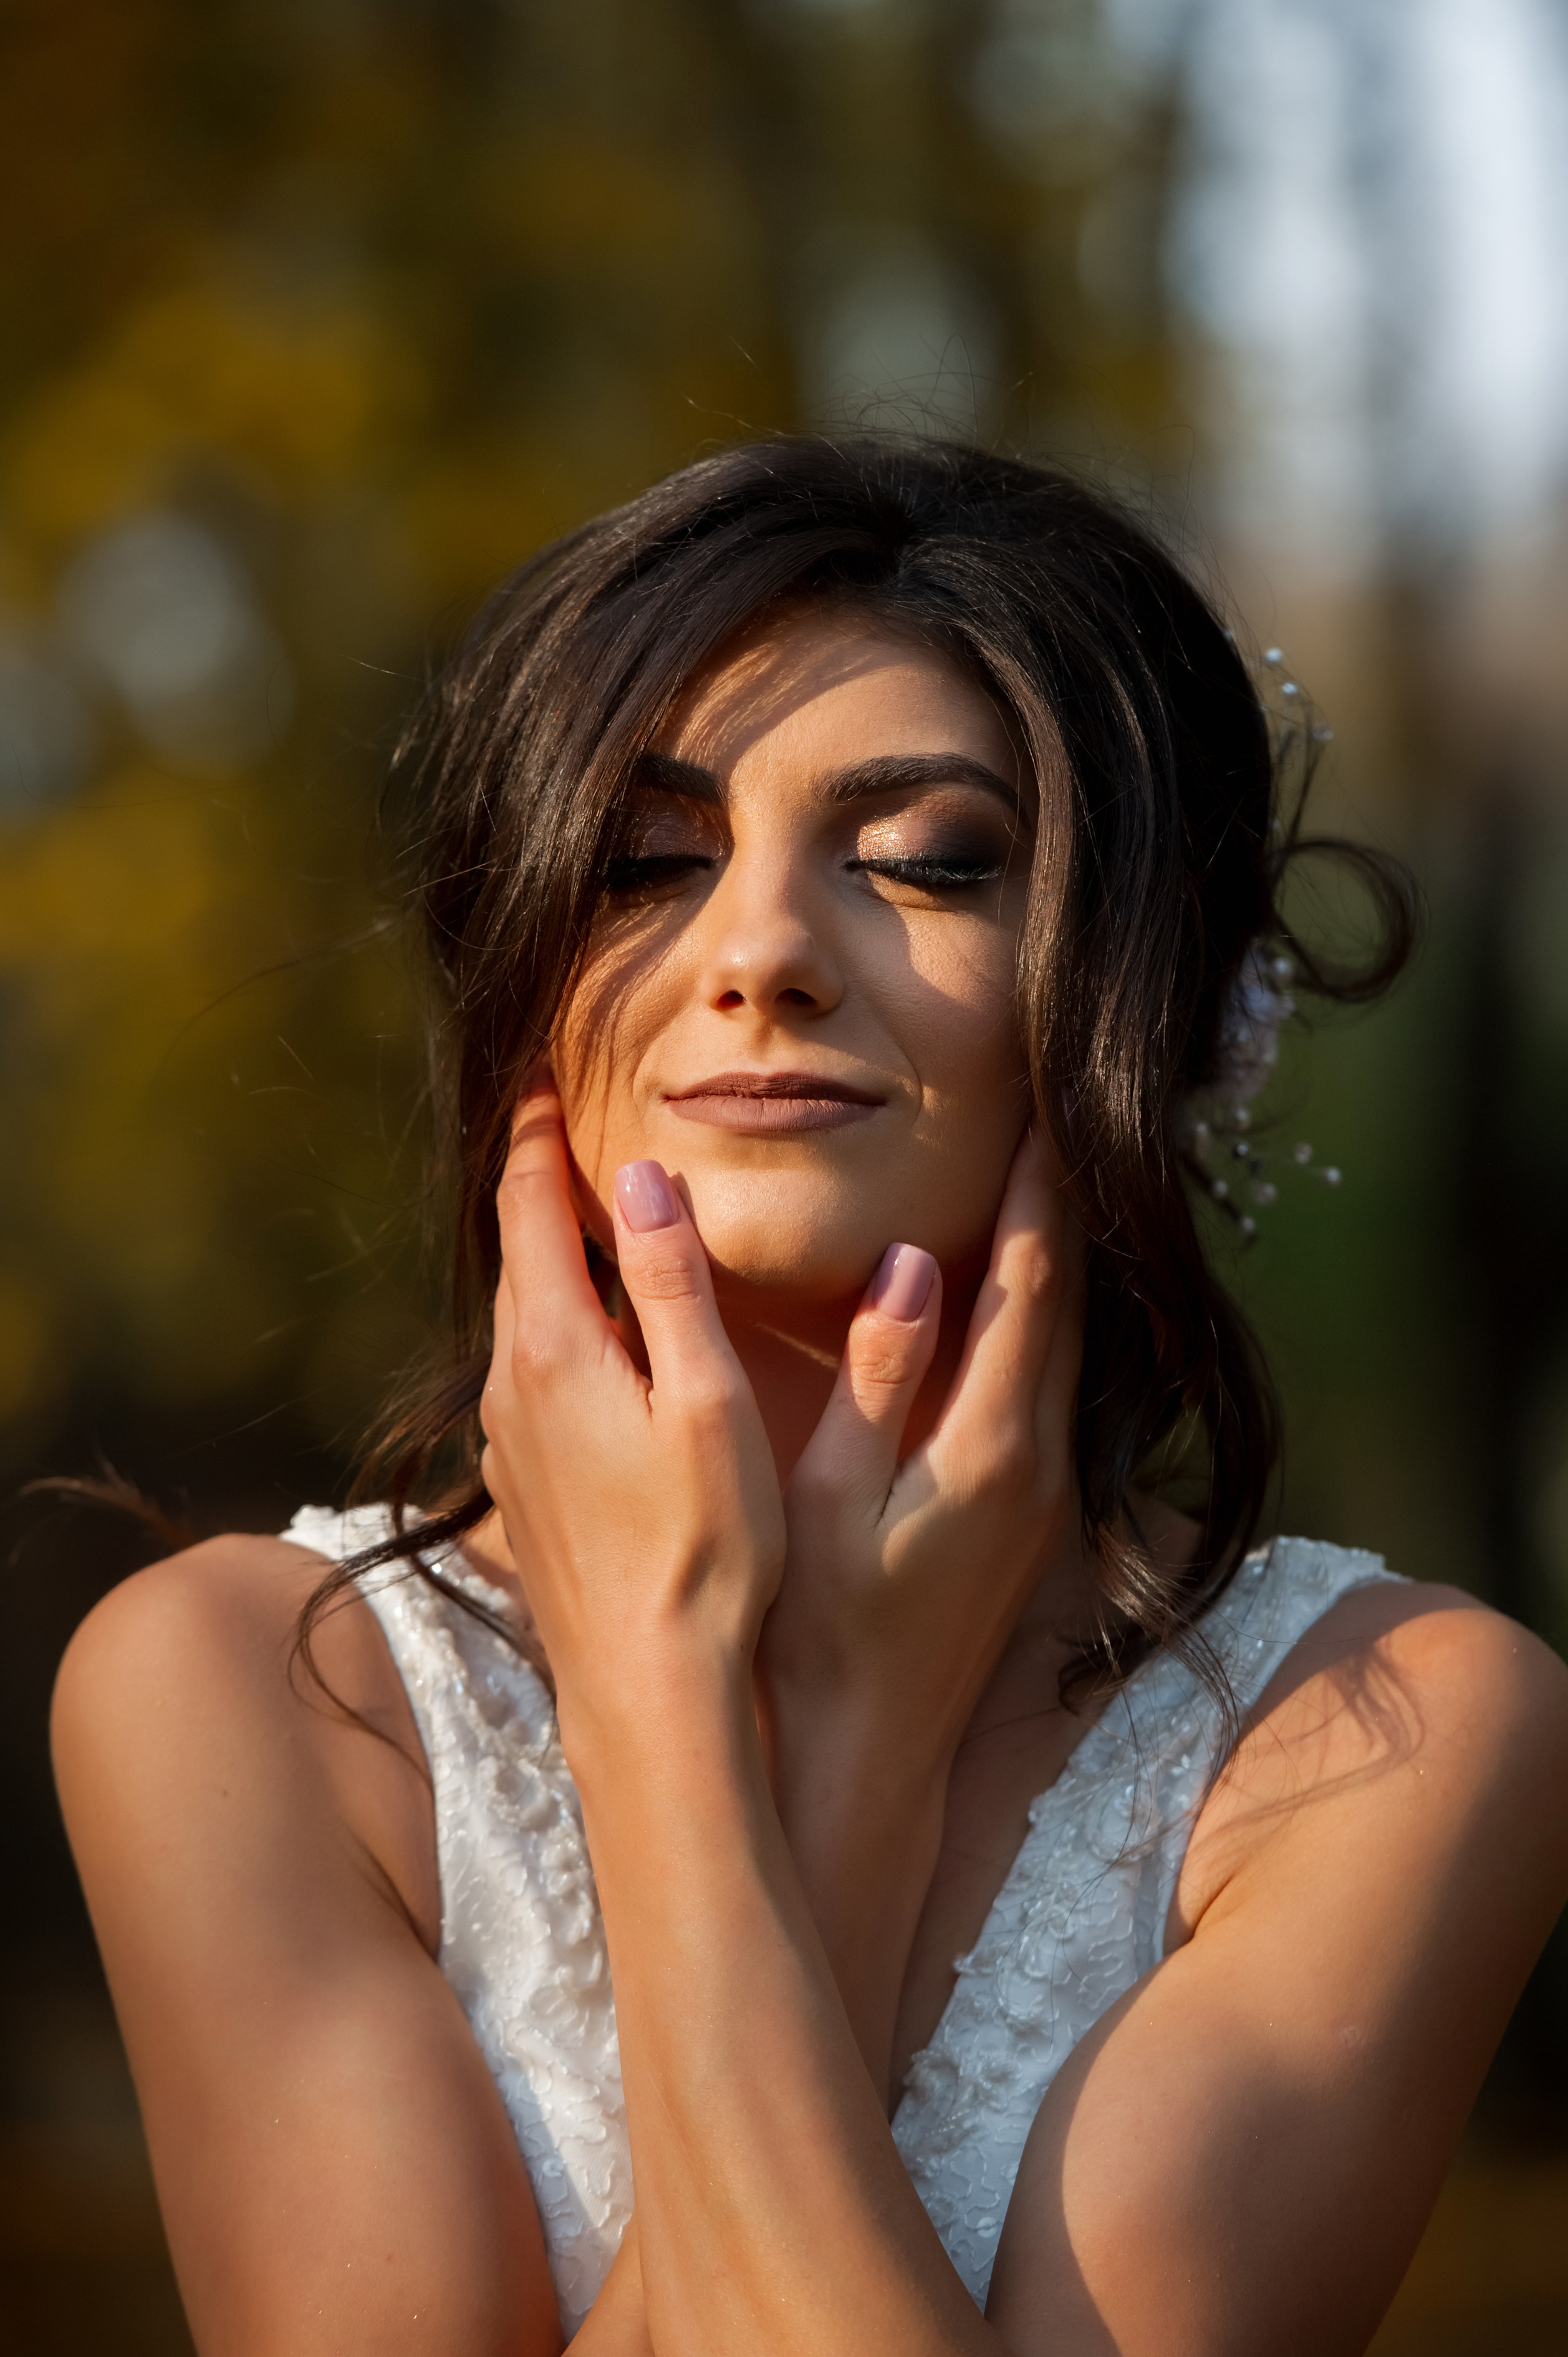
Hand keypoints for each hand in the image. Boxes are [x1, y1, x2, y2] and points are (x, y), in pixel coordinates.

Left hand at [478, 1085, 784, 1739]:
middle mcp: (510, 1389)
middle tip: (560, 1125)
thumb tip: (639, 1178)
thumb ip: (672, 1285)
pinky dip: (556, 1332)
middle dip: (536, 1187)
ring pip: (521, 1322)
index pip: (530, 1208)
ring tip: (581, 1222)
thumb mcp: (708, 1404)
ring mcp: (508, 1445)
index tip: (543, 1073)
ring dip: (546, 1264)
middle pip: (515, 1258)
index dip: (539, 1133)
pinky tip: (597, 1347)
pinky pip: (529, 1379)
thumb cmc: (703, 1549)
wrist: (649, 1691)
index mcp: (555, 1351)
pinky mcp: (523, 1491)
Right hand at [762, 1131, 1082, 1783]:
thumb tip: (917, 1266)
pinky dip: (1045, 1316)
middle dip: (1061, 1205)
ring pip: (1071, 1344)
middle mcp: (1039, 1464)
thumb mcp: (829, 1502)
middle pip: (1071, 1303)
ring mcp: (1046, 1494)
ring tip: (1045, 1177)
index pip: (1029, 1286)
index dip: (1037, 1192)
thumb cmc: (820, 1633)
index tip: (1041, 1109)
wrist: (867, 1757)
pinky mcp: (1035, 1517)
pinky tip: (1022, 1290)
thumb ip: (879, 1380)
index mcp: (989, 1449)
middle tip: (1053, 1115)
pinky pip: (1055, 1384)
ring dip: (1060, 1259)